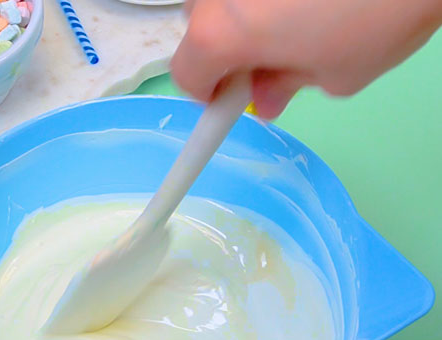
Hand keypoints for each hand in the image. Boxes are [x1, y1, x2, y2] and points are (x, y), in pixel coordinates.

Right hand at [171, 0, 441, 117]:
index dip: (210, 97)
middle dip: (227, 50)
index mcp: (220, 33)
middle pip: (199, 30)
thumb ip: (285, 88)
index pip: (187, 78)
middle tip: (271, 58)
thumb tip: (265, 98)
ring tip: (295, 16)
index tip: (233, 101)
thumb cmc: (375, 17)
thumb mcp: (332, 77)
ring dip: (242, 15)